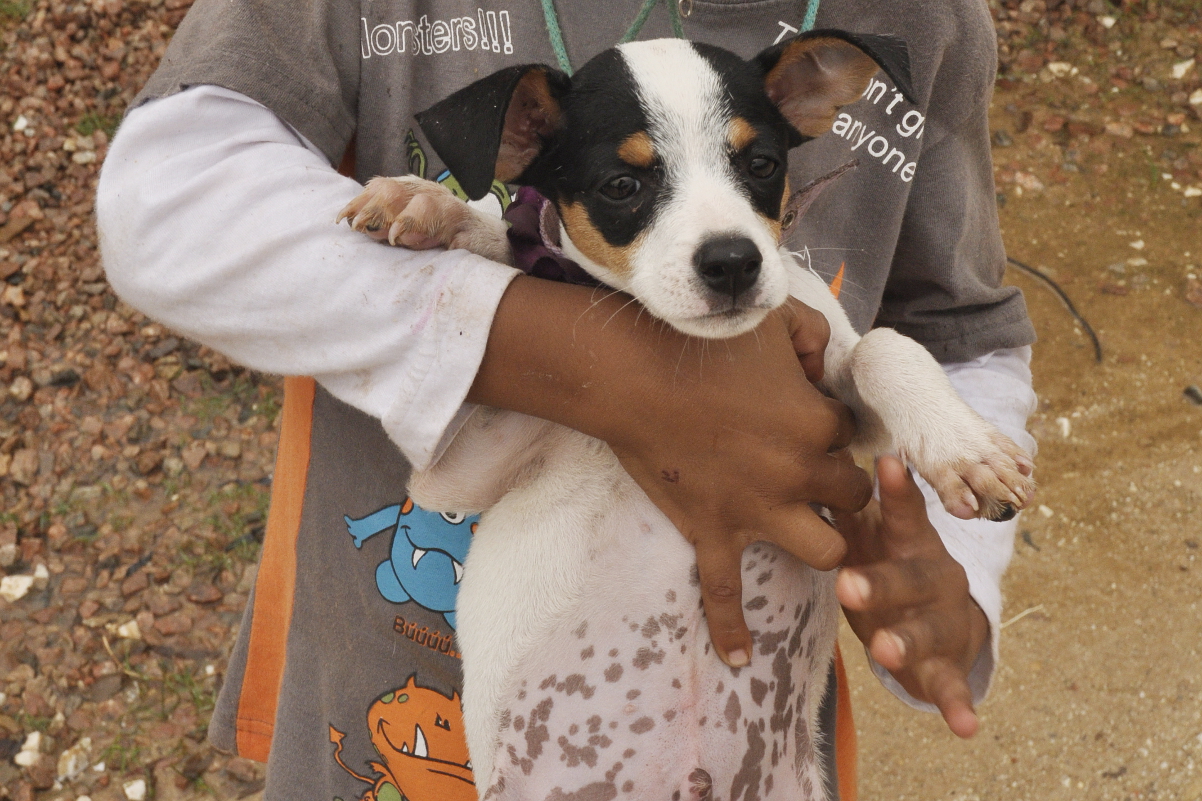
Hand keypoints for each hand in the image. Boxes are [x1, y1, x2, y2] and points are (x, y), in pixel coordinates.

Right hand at [469, 279, 872, 667]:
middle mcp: (797, 475)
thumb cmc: (699, 341)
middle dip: (841, 484)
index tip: (811, 415)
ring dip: (827, 542)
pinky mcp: (713, 532)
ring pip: (826, 551)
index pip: (850, 433)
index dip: (834, 425)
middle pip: (851, 495)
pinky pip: (724, 594)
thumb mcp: (771, 317)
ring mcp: (755, 511)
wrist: (631, 377)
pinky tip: (740, 660)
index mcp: (815, 424)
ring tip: (813, 530)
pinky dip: (732, 630)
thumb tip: (826, 361)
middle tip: (817, 470)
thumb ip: (814, 333)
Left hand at [834, 455, 988, 738]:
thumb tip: (817, 465)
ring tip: (883, 651)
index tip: (885, 464)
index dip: (896, 492)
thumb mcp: (874, 540)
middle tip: (846, 587)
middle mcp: (935, 578)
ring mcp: (944, 622)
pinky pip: (952, 685)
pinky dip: (958, 705)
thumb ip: (850, 511)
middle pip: (911, 578)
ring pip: (928, 631)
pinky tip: (965, 727)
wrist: (950, 620)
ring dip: (906, 642)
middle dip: (881, 584)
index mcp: (913, 544)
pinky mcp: (950, 665)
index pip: (904, 514)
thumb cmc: (894, 567)